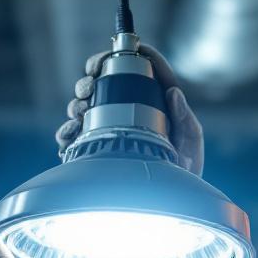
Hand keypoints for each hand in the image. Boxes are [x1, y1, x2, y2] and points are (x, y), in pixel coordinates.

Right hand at [55, 44, 204, 175]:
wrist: (168, 205)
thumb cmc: (185, 172)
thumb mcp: (190, 145)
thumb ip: (185, 120)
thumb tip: (174, 92)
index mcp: (152, 102)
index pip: (137, 70)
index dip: (126, 55)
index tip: (118, 52)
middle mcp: (126, 111)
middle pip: (102, 82)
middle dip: (90, 78)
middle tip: (89, 85)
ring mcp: (107, 129)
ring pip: (83, 105)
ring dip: (76, 103)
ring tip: (79, 112)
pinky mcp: (93, 149)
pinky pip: (72, 136)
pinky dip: (67, 132)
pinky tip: (69, 135)